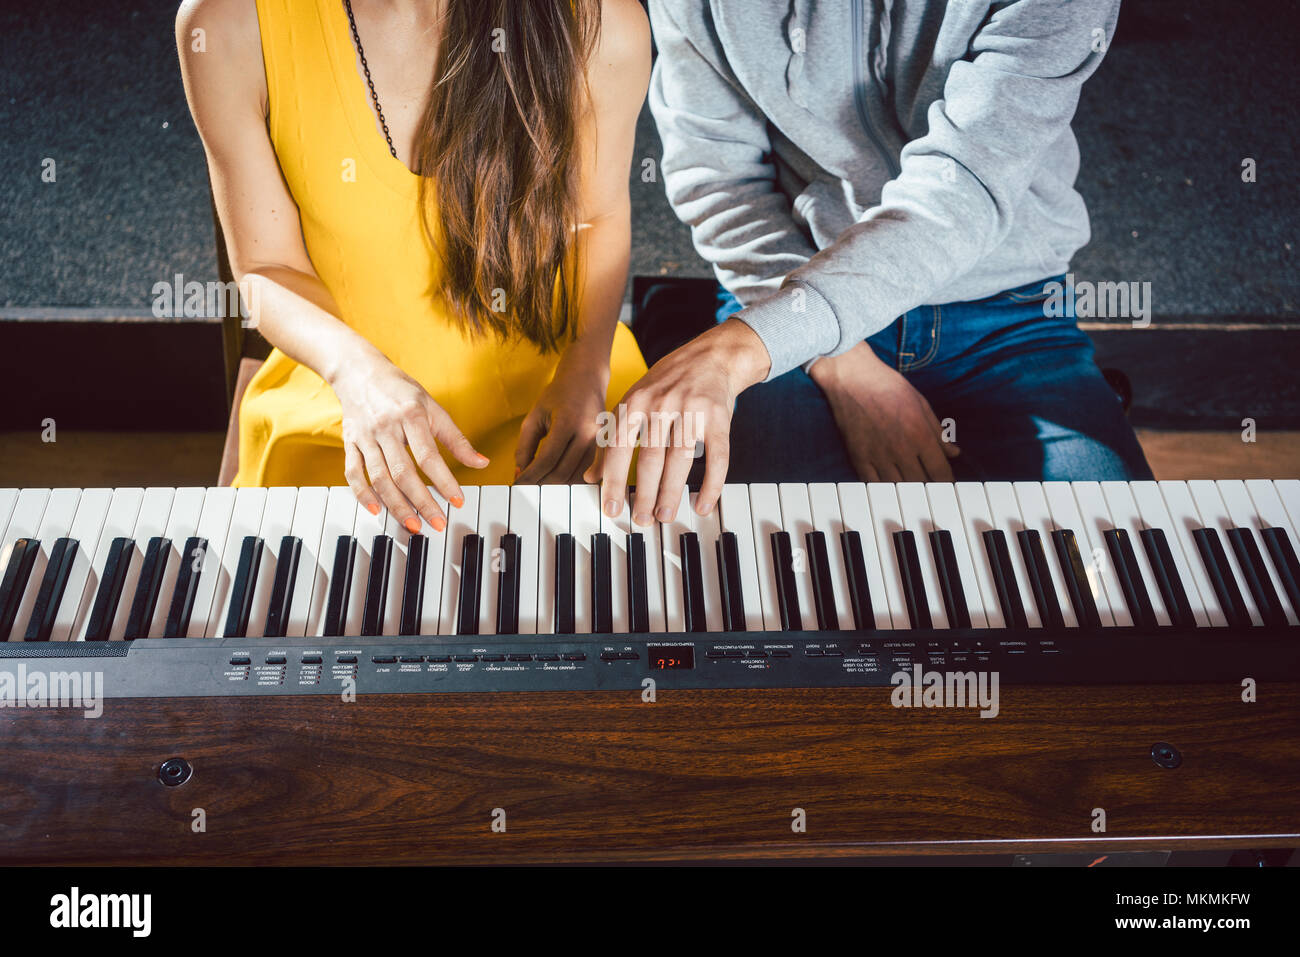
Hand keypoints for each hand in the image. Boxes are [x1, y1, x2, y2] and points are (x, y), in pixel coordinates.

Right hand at [330, 355, 488, 531]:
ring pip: (379, 477)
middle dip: (421, 501)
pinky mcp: (349, 443)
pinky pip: (353, 473)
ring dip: (396, 504)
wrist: (360, 372)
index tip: (457, 501)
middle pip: (403, 472)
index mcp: (411, 416)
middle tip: (437, 522)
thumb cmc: (401, 391)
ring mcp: (365, 437)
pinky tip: (377, 511)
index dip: (444, 481)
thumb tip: (481, 463)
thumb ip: (456, 438)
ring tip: (413, 524)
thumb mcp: (433, 408)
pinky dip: (363, 494)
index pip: (428, 455)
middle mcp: (386, 427)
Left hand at [516, 353, 610, 483]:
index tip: (517, 484)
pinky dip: (573, 481)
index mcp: (568, 421)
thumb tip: (520, 474)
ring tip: (540, 486)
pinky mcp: (608, 447)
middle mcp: (588, 433)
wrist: (587, 379)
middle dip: (540, 484)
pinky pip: (589, 474)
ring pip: (576, 477)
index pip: (546, 459)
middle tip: (526, 489)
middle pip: (562, 472)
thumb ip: (525, 446)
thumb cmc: (558, 395)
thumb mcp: (535, 415)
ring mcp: (601, 441)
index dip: (529, 476)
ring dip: (556, 486)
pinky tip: (560, 481)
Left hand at [585, 318, 769, 524]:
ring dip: (672, 492)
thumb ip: (610, 438)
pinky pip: (717, 457)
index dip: (614, 480)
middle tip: (641, 520)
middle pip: (651, 457)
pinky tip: (703, 504)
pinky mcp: (719, 418)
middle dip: (644, 493)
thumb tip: (590, 477)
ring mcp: (692, 410)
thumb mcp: (632, 402)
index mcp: (635, 403)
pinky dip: (711, 484)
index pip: (619, 447)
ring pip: (680, 460)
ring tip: (664, 516)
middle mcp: (662, 405)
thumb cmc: (665, 385)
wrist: (710, 357)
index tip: (611, 509)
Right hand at [810, 341, 958, 481]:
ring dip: (908, 493)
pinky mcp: (858, 457)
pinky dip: (884, 489)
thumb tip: (954, 452)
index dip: (948, 483)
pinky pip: (873, 484)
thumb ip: (938, 432)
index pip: (940, 471)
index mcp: (920, 434)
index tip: (949, 486)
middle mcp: (901, 449)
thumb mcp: (921, 404)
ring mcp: (878, 455)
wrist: (852, 378)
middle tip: (934, 492)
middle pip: (921, 484)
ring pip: (898, 488)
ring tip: (913, 494)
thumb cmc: (888, 386)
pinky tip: (890, 488)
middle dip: (930, 490)